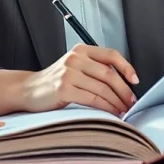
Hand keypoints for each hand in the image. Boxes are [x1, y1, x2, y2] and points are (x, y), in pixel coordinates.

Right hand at [20, 43, 139, 116]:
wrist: (28, 90)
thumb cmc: (55, 82)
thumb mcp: (74, 67)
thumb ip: (94, 68)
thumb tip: (123, 83)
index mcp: (81, 50)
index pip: (111, 55)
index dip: (126, 68)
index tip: (135, 81)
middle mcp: (75, 58)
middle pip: (109, 74)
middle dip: (124, 91)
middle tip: (131, 102)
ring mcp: (69, 73)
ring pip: (102, 89)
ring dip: (117, 102)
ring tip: (123, 110)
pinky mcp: (64, 89)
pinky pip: (93, 99)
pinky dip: (106, 107)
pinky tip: (111, 113)